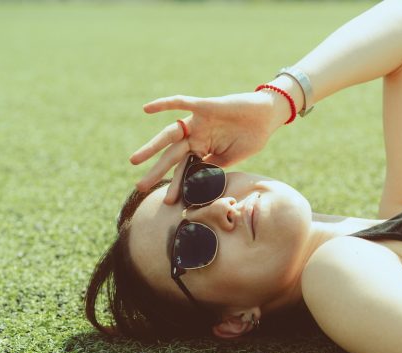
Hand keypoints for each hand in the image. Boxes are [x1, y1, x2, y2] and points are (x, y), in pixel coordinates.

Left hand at [130, 92, 281, 202]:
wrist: (266, 116)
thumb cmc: (252, 137)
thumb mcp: (232, 159)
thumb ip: (213, 167)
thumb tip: (196, 182)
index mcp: (204, 150)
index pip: (185, 169)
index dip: (177, 185)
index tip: (168, 201)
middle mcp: (197, 137)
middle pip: (172, 156)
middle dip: (157, 171)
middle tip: (140, 187)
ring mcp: (198, 122)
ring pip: (170, 135)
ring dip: (152, 147)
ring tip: (134, 161)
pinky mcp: (204, 107)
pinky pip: (181, 103)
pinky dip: (165, 104)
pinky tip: (147, 109)